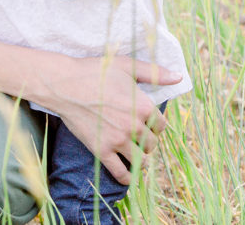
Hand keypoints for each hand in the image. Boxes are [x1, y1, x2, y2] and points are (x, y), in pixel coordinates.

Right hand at [45, 55, 181, 184]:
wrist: (65, 84)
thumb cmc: (96, 71)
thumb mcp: (127, 66)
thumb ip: (154, 73)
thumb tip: (179, 77)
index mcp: (144, 106)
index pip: (161, 126)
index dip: (155, 125)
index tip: (148, 124)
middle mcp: (134, 126)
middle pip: (152, 144)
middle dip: (147, 141)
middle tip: (139, 138)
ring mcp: (117, 140)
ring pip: (141, 160)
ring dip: (141, 160)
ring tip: (136, 155)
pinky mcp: (101, 150)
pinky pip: (120, 172)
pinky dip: (127, 178)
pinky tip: (128, 176)